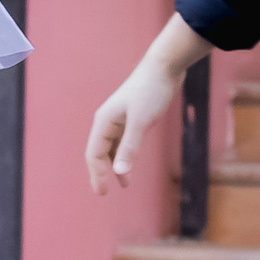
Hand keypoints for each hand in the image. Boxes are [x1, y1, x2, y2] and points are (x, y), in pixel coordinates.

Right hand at [86, 16, 210, 195]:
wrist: (164, 67)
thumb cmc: (151, 91)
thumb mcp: (141, 122)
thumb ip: (129, 147)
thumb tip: (119, 172)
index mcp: (104, 121)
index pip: (94, 154)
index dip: (97, 174)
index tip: (103, 192)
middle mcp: (107, 121)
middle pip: (98, 152)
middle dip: (99, 173)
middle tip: (103, 193)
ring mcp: (119, 119)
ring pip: (110, 148)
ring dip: (114, 166)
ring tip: (124, 185)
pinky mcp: (131, 117)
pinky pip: (122, 141)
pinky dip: (124, 155)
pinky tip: (131, 165)